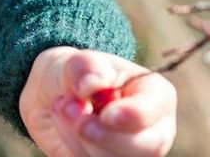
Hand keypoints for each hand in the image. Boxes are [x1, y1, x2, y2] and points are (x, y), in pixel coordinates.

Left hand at [20, 46, 176, 156]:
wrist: (53, 98)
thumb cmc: (75, 76)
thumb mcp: (76, 62)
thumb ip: (86, 67)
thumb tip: (91, 84)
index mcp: (155, 95)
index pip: (155, 109)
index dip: (134, 115)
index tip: (107, 115)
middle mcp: (154, 130)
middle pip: (145, 147)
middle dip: (102, 134)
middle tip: (69, 109)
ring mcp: (135, 152)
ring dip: (80, 137)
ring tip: (63, 109)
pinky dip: (72, 145)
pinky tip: (65, 126)